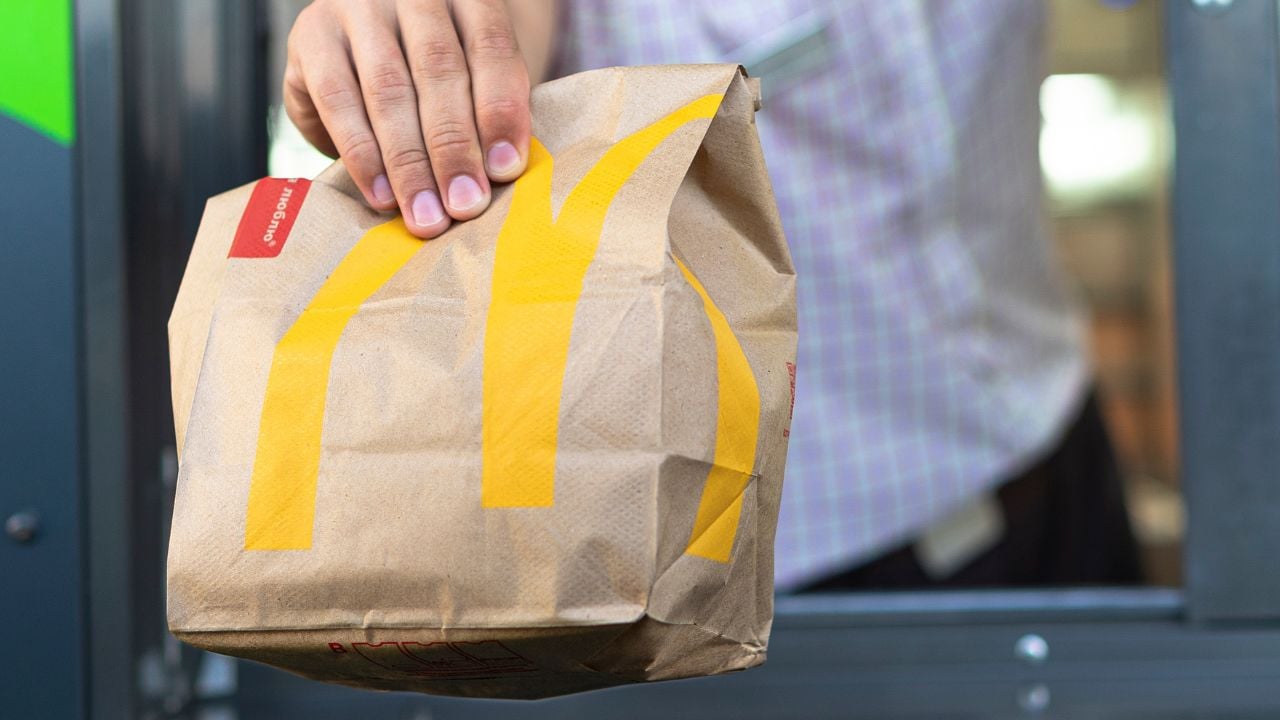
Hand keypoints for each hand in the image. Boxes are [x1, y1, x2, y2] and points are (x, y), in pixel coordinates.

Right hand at [284, 0, 531, 237]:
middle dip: (454, 147)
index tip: (505, 170)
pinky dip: (362, 154)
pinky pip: (337, 99)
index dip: (500, 111)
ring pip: (388, 89)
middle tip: (465, 205)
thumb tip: (498, 174)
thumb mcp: (473, 80)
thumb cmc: (437, 77)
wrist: (368, 47)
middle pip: (439, 70)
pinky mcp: (312, 34)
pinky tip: (381, 195)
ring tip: (426, 214)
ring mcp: (359, 7)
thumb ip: (488, 113)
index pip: (491, 48)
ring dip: (409, 162)